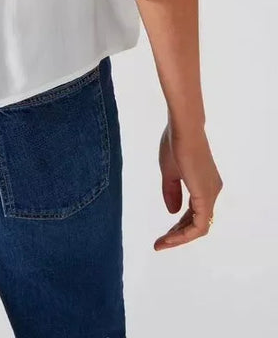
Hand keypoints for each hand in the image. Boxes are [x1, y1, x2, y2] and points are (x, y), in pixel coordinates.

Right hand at [154, 121, 222, 250]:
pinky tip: (169, 238)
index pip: (193, 212)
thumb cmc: (175, 143)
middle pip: (196, 222)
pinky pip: (199, 225)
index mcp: (204, 184)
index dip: (178, 225)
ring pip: (198, 227)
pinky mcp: (206, 196)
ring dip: (180, 238)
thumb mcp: (170, 171)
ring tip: (161, 243)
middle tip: (160, 242)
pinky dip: (184, 235)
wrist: (183, 128)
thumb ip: (171, 191)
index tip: (162, 234)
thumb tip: (172, 212)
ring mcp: (211, 194)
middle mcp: (212, 191)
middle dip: (177, 234)